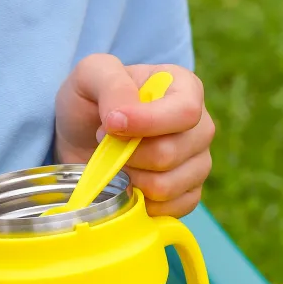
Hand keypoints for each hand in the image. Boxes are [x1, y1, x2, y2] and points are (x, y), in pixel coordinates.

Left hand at [54, 54, 214, 216]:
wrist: (82, 135)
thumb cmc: (92, 99)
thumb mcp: (91, 74)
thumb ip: (111, 84)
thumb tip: (122, 118)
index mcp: (185, 87)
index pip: (185, 112)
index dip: (148, 123)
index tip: (111, 125)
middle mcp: (200, 125)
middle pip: (172, 153)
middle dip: (128, 154)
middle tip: (106, 142)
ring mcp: (198, 162)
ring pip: (168, 185)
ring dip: (130, 178)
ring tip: (116, 162)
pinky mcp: (188, 193)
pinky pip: (171, 209)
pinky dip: (141, 202)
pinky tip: (127, 184)